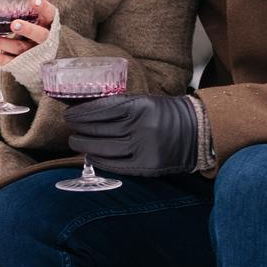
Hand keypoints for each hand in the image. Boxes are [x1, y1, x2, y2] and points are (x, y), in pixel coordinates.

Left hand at [0, 0, 55, 66]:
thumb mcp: (37, 19)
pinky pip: (11, 61)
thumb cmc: (35, 30)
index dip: (43, 8)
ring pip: (19, 47)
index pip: (49, 14)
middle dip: (27, 30)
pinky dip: (0, 58)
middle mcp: (43, 40)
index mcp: (48, 25)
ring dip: (1, 43)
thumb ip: (25, 10)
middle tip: (14, 24)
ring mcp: (33, 52)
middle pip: (38, 35)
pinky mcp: (23, 63)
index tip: (34, 0)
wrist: (41, 57)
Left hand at [64, 93, 199, 177]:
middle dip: (80, 129)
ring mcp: (144, 148)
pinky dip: (100, 161)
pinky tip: (91, 156)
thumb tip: (87, 109)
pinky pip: (117, 165)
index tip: (70, 113)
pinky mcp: (147, 165)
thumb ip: (120, 105)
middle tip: (70, 127)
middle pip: (100, 130)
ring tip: (76, 142)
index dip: (82, 113)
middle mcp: (141, 127)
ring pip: (105, 148)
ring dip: (86, 145)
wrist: (196, 132)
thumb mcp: (144, 101)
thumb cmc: (166, 113)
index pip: (102, 109)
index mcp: (140, 106)